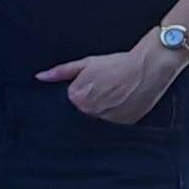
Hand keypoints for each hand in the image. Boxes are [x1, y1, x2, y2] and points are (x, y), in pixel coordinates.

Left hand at [40, 43, 187, 125]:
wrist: (149, 68)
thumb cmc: (118, 64)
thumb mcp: (86, 63)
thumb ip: (61, 72)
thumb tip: (39, 77)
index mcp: (77, 98)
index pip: (72, 99)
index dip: (83, 89)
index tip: (94, 83)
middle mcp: (90, 112)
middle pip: (84, 109)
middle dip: (91, 100)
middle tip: (107, 87)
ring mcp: (107, 121)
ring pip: (99, 117)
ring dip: (104, 108)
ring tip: (117, 93)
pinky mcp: (124, 125)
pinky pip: (114, 122)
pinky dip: (117, 113)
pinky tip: (125, 101)